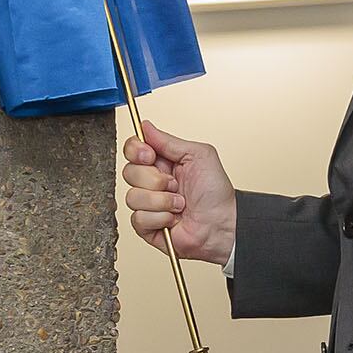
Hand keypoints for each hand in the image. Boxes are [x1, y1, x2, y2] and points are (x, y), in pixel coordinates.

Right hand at [122, 121, 237, 264]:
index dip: (136, 151)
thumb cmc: (216, 191)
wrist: (223, 222)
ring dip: (161, 201)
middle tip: (175, 185)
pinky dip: (160, 218)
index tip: (149, 155)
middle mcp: (151, 182)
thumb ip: (168, 140)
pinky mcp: (147, 225)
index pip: (132, 149)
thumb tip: (146, 126)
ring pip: (132, 197)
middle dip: (156, 180)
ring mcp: (148, 204)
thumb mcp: (198, 155)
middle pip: (129, 172)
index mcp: (162, 162)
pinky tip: (174, 218)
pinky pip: (138, 218)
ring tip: (179, 204)